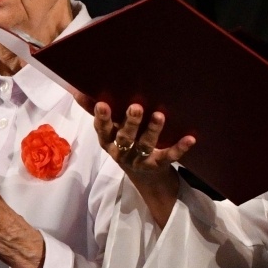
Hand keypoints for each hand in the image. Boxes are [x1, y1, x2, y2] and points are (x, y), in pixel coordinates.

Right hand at [94, 102, 194, 226]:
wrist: (146, 177)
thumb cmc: (125, 144)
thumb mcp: (109, 131)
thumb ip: (95, 111)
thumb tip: (77, 90)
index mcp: (109, 142)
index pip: (103, 130)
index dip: (102, 118)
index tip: (103, 104)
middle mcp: (123, 152)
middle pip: (125, 138)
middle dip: (130, 123)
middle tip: (136, 108)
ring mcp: (141, 159)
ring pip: (146, 145)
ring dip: (153, 130)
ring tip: (159, 116)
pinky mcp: (159, 164)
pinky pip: (169, 156)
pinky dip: (180, 148)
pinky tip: (190, 139)